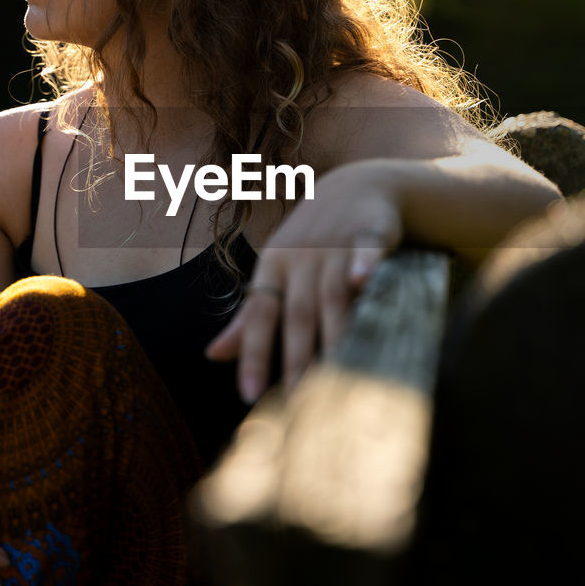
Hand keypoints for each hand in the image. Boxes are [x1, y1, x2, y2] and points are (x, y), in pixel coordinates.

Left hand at [206, 163, 402, 403]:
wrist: (356, 185)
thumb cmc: (309, 241)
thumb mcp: (276, 271)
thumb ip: (250, 316)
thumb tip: (213, 356)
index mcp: (273, 266)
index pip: (259, 315)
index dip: (254, 354)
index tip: (249, 394)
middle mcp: (302, 256)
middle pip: (298, 312)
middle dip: (298, 356)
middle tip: (300, 400)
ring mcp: (336, 243)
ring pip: (333, 293)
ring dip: (335, 330)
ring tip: (339, 372)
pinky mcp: (371, 232)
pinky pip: (367, 250)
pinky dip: (365, 264)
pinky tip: (364, 282)